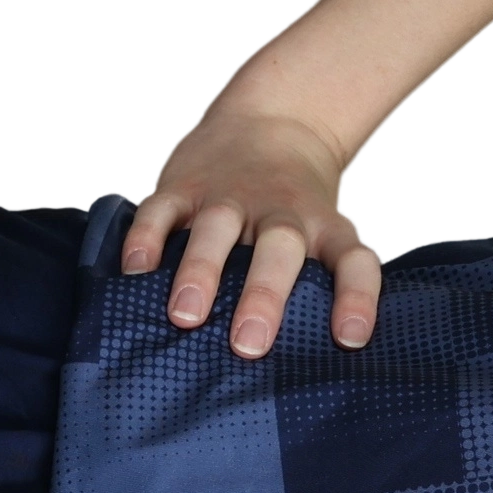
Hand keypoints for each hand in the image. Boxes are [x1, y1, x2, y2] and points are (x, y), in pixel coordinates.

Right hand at [119, 101, 383, 356]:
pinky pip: (161, 209)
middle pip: (279, 249)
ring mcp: (229, 197)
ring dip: (201, 271)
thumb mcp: (329, 233)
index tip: (350, 339)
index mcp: (324, 229)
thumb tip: (319, 372)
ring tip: (186, 316)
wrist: (276, 120)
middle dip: (263, 297)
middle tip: (248, 346)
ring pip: (216, 229)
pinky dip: (146, 239)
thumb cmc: (303, 209)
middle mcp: (281, 212)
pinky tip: (135, 272)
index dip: (357, 298)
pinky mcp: (183, 185)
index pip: (353, 262)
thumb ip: (325, 288)